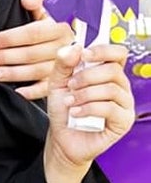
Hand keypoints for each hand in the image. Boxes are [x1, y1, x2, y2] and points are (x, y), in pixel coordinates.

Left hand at [0, 0, 73, 98]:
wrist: (58, 47)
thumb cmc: (42, 28)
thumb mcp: (40, 11)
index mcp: (60, 28)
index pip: (32, 33)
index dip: (8, 38)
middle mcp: (66, 49)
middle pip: (32, 53)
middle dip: (4, 57)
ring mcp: (66, 68)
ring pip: (38, 72)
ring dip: (13, 73)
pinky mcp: (63, 83)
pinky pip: (48, 89)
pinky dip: (33, 92)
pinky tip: (17, 92)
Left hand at [46, 41, 134, 166]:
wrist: (62, 136)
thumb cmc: (64, 108)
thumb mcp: (57, 81)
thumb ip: (64, 63)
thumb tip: (76, 47)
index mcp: (106, 73)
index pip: (118, 53)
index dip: (104, 50)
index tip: (84, 54)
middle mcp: (120, 87)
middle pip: (114, 70)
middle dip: (87, 76)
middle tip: (70, 85)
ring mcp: (125, 105)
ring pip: (112, 89)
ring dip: (85, 94)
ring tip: (70, 102)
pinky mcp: (124, 122)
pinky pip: (111, 109)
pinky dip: (88, 108)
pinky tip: (76, 112)